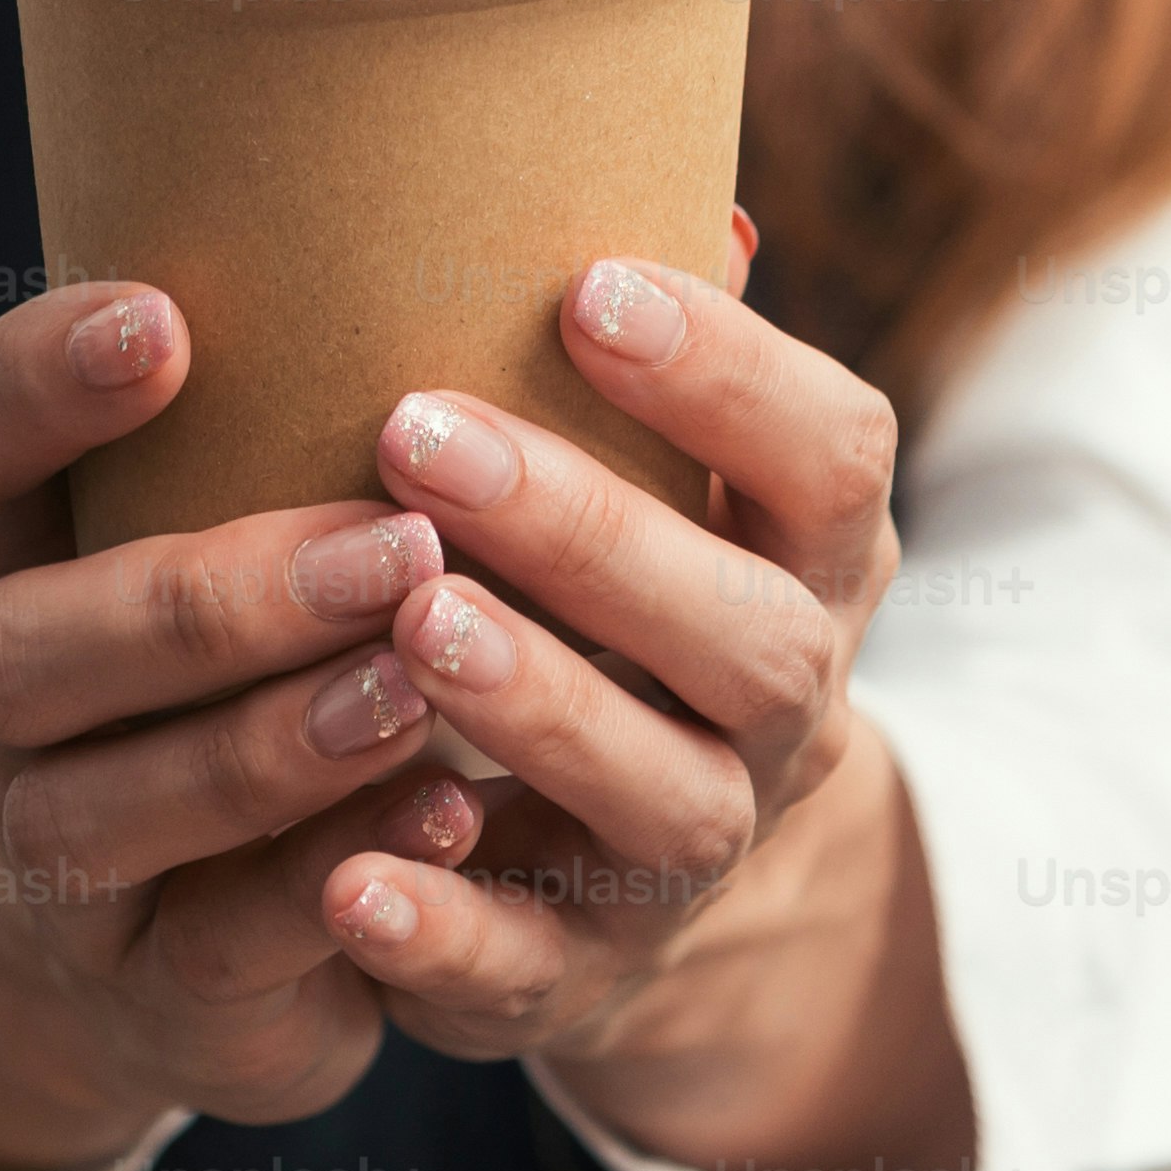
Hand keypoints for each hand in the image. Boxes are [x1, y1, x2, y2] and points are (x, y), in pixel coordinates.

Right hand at [0, 280, 485, 1170]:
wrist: (188, 917)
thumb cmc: (274, 645)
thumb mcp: (263, 506)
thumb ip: (380, 381)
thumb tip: (701, 234)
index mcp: (11, 538)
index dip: (29, 382)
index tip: (170, 317)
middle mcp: (2, 694)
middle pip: (22, 648)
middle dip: (217, 594)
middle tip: (404, 536)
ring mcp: (59, 859)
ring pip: (112, 811)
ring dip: (277, 742)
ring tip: (427, 676)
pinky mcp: (159, 991)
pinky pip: (224, 953)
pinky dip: (339, 893)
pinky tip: (450, 824)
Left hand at [319, 257, 979, 1170]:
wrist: (627, 863)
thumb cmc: (613, 597)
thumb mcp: (658, 476)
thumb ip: (656, 360)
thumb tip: (695, 198)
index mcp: (810, 560)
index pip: (831, 459)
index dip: (729, 377)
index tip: (585, 284)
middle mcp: (782, 710)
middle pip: (750, 634)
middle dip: (595, 531)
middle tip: (417, 427)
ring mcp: (692, 853)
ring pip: (661, 799)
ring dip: (539, 706)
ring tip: (412, 615)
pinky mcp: (582, 973)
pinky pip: (527, 971)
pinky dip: (441, 927)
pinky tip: (339, 871)